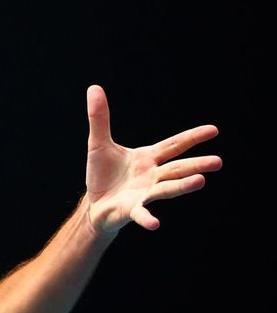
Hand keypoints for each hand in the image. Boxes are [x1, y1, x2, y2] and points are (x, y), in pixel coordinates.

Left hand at [84, 84, 221, 234]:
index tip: (214, 130)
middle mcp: (152, 176)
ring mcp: (144, 194)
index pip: (174, 145)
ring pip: (166, 189)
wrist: (95, 204)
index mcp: (148, 158)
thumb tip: (93, 87)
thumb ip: (99, 118)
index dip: (192, 137)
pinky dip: (148, 218)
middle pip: (177, 168)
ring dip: (183, 186)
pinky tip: (155, 224)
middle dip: (196, 164)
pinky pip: (141, 214)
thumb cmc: (102, 174)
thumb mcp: (98, 143)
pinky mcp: (131, 210)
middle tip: (218, 161)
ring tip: (201, 181)